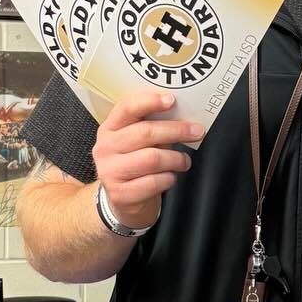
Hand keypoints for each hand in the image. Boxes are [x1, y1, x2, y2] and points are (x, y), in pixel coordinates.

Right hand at [93, 90, 202, 231]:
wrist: (123, 200)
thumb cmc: (134, 165)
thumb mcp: (137, 142)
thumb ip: (153, 127)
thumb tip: (181, 116)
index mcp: (109, 129)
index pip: (127, 108)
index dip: (150, 102)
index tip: (172, 100)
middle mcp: (105, 148)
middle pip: (145, 132)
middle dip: (176, 130)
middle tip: (196, 132)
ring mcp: (110, 171)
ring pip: (152, 158)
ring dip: (176, 158)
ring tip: (184, 160)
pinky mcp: (120, 193)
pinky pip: (154, 182)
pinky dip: (169, 178)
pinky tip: (170, 176)